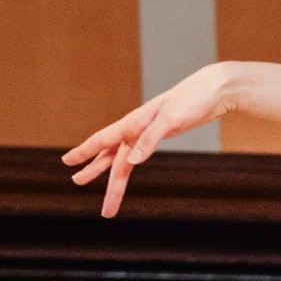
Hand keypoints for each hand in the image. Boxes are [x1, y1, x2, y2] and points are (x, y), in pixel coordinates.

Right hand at [63, 64, 234, 217]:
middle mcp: (136, 129)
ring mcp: (147, 133)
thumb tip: (132, 161)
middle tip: (76, 183)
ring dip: (113, 176)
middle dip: (94, 171)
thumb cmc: (192, 101)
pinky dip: (129, 164)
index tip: (67, 162)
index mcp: (134, 123)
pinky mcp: (160, 135)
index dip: (85, 152)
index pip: (103, 140)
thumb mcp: (170, 120)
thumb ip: (149, 140)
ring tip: (101, 189)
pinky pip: (138, 154)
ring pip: (124, 159)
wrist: (213, 91)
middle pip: (112, 156)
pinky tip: (126, 167)